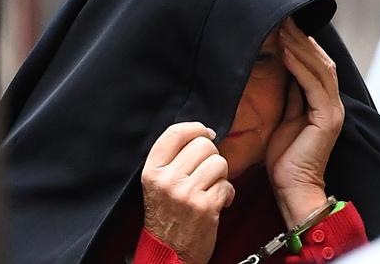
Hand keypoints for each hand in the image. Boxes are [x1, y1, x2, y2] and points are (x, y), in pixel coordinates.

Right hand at [141, 122, 234, 263]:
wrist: (168, 253)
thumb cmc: (166, 216)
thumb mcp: (157, 184)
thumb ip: (172, 159)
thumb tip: (202, 134)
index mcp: (152, 170)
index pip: (175, 133)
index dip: (195, 128)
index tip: (205, 133)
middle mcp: (167, 180)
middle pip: (203, 145)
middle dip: (212, 156)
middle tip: (207, 172)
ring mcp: (186, 193)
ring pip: (219, 163)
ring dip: (221, 176)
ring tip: (211, 188)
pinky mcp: (204, 207)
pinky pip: (227, 185)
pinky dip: (227, 194)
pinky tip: (218, 202)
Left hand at [266, 19, 343, 227]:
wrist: (293, 188)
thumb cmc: (286, 157)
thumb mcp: (286, 118)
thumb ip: (292, 95)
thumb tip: (287, 69)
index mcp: (324, 103)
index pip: (317, 65)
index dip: (302, 44)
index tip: (284, 24)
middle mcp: (333, 103)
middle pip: (321, 61)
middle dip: (301, 38)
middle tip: (283, 17)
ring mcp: (332, 110)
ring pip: (320, 69)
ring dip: (300, 47)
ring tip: (282, 28)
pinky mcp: (327, 118)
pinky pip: (313, 85)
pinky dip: (299, 66)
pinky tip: (286, 52)